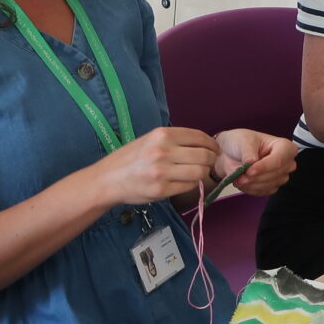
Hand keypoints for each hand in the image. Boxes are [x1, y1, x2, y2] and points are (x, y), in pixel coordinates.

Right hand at [88, 127, 218, 205]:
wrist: (109, 179)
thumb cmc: (131, 159)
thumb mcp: (150, 140)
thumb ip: (174, 140)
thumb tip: (203, 145)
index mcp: (162, 134)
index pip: (199, 137)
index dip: (212, 145)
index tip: (214, 150)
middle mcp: (163, 151)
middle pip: (204, 156)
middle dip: (210, 161)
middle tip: (208, 164)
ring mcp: (162, 171)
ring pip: (199, 172)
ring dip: (203, 174)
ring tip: (197, 174)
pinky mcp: (161, 190)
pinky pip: (189, 186)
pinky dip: (192, 185)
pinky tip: (185, 182)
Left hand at [211, 129, 297, 196]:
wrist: (232, 154)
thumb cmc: (242, 142)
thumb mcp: (243, 141)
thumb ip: (248, 152)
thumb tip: (251, 162)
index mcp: (285, 147)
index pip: (280, 160)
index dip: (264, 167)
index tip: (248, 171)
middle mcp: (286, 163)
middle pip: (275, 175)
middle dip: (255, 177)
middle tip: (239, 176)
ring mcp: (281, 176)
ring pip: (269, 185)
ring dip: (251, 184)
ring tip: (238, 178)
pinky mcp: (272, 187)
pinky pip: (263, 192)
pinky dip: (250, 189)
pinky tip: (242, 182)